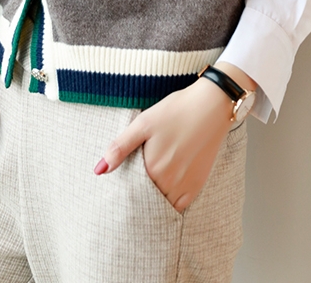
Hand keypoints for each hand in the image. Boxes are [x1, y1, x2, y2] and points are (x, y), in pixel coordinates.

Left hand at [94, 65, 253, 212]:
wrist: (211, 105)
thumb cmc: (176, 110)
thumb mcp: (143, 123)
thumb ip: (120, 148)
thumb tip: (98, 171)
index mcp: (152, 168)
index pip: (130, 190)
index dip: (124, 187)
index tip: (122, 180)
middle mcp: (169, 182)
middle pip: (146, 198)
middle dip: (138, 194)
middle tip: (136, 179)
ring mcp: (185, 185)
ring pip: (162, 203)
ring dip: (154, 198)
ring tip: (150, 180)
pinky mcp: (198, 184)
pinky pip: (179, 204)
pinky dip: (171, 201)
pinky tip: (166, 187)